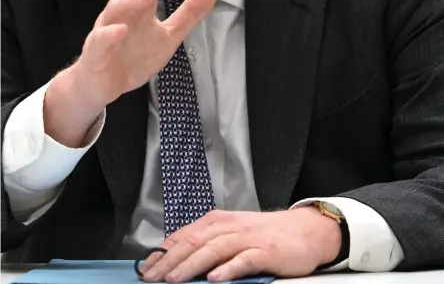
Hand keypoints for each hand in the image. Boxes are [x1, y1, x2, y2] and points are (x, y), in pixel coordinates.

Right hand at [44, 0, 216, 145]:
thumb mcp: (169, 36)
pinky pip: (100, 39)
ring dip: (132, 0)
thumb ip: (188, 14)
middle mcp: (122, 15)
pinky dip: (110, 33)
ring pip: (114, 9)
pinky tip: (122, 30)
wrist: (103, 85)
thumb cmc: (134, 57)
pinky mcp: (96, 52)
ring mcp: (106, 31)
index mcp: (139, 10)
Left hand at [139, 207, 341, 281]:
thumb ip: (209, 242)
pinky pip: (244, 259)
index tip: (146, 269)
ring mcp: (248, 238)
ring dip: (192, 265)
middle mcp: (230, 226)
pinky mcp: (266, 250)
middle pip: (195, 242)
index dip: (163, 253)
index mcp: (219, 221)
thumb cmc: (265, 234)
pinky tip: (216, 278)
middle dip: (170, 261)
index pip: (184, 236)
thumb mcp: (233, 233)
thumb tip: (179, 260)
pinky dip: (229, 268)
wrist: (304, 230)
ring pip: (214, 249)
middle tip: (151, 278)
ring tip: (174, 279)